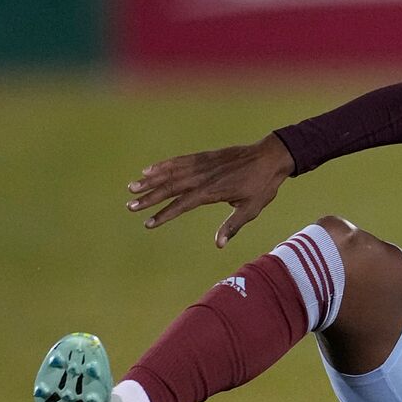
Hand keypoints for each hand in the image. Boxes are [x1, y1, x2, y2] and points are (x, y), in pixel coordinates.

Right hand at [127, 133, 294, 247]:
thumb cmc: (262, 186)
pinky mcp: (205, 156)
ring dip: (151, 180)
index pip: (183, 205)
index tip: (149, 223)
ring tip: (132, 188)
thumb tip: (219, 244)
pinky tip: (149, 169)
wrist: (271, 157)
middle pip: (171, 187)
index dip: (164, 214)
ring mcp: (203, 164)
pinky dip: (164, 165)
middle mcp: (204, 176)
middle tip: (130, 206)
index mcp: (213, 191)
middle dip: (149, 197)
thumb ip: (233, 225)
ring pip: (171, 172)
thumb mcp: (251, 209)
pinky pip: (180, 160)